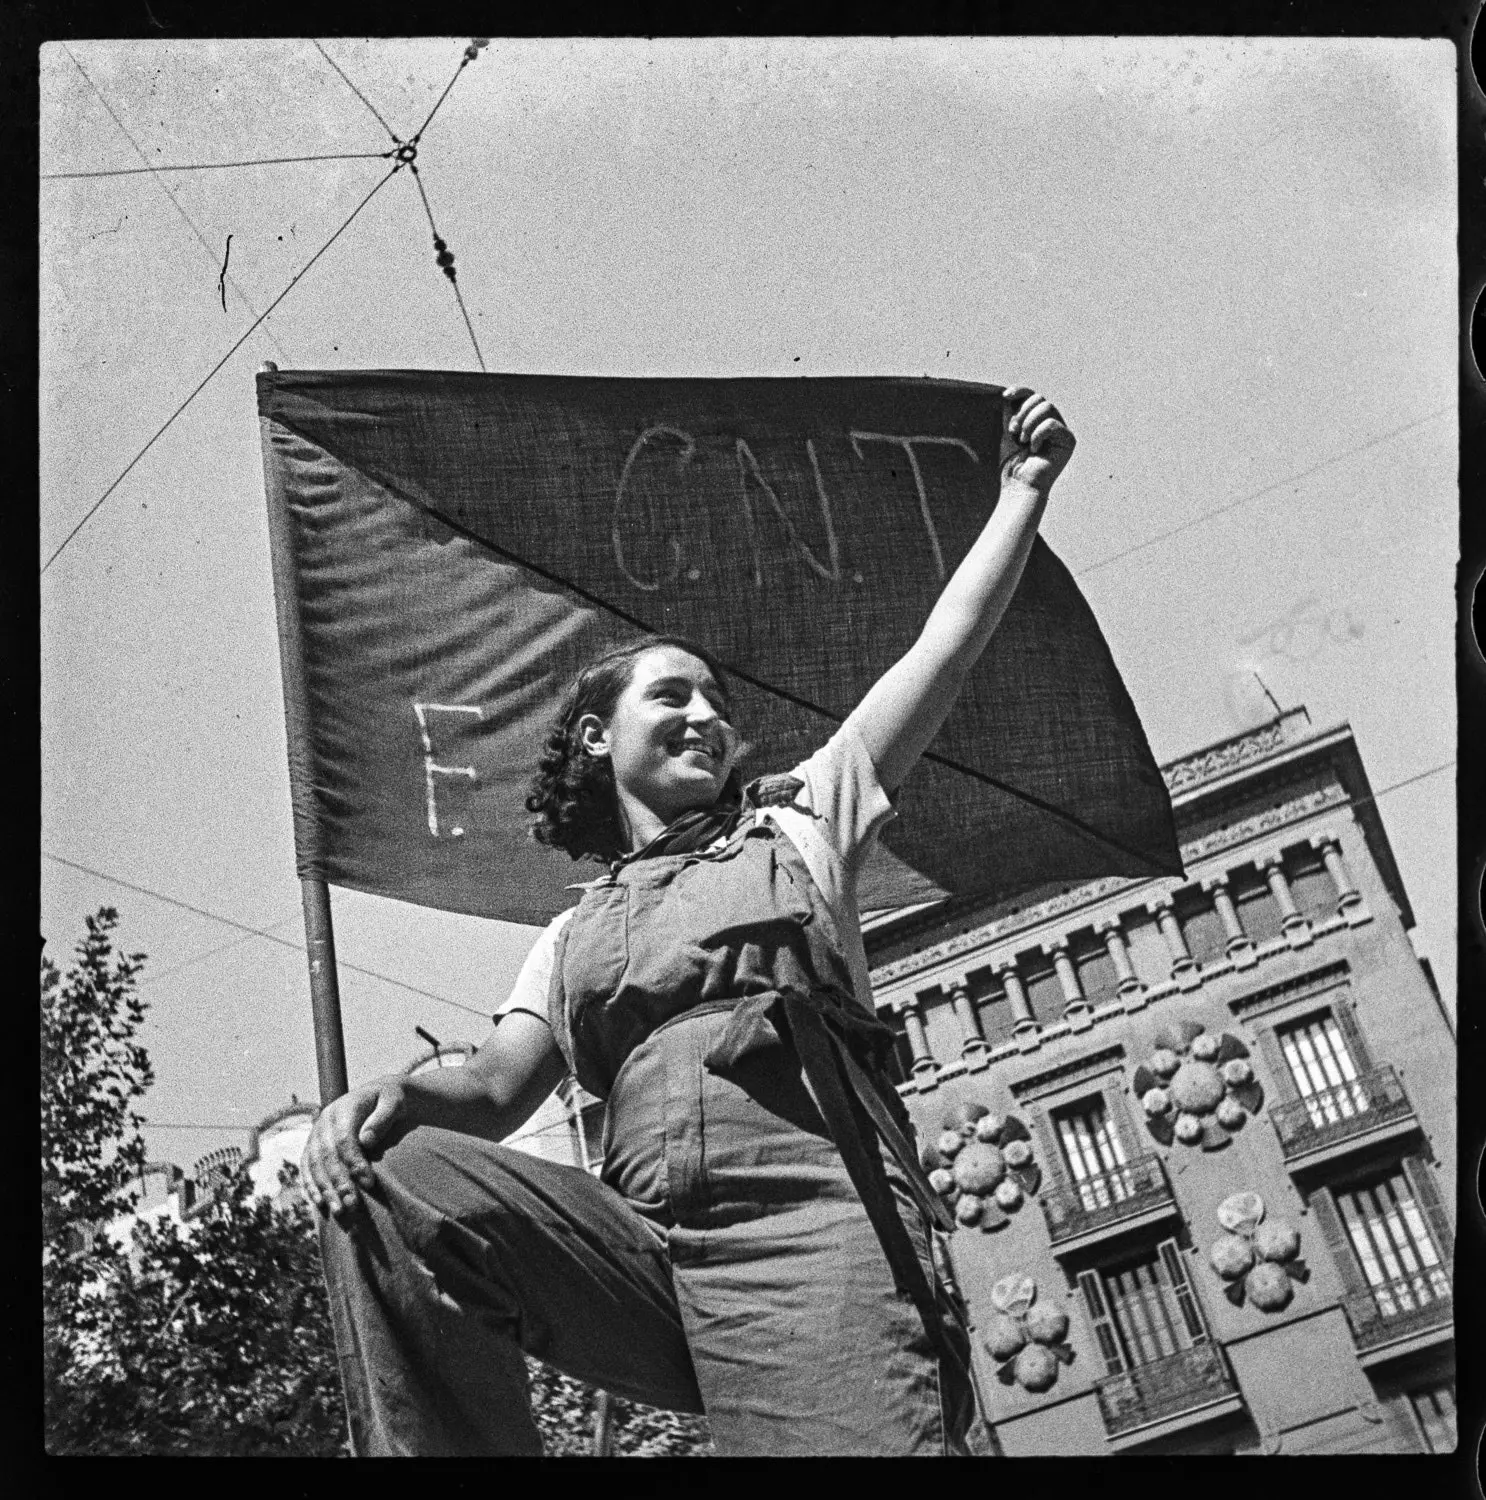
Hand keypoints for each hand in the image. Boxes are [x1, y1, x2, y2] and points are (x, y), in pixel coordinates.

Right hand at [299, 1078, 405, 1223]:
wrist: (381, 1095)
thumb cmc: (392, 1101)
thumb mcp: (395, 1102)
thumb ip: (382, 1118)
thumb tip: (365, 1140)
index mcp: (344, 1108)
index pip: (344, 1139)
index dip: (354, 1162)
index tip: (370, 1183)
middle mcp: (325, 1120)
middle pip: (326, 1155)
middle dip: (339, 1182)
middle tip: (352, 1205)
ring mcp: (316, 1133)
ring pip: (314, 1164)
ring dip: (325, 1189)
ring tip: (339, 1211)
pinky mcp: (313, 1145)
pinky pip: (307, 1167)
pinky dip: (312, 1185)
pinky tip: (321, 1203)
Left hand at [999, 386, 1075, 495]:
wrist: (1018, 484)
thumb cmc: (1012, 462)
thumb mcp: (1008, 430)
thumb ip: (1012, 411)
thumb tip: (1010, 393)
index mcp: (1039, 419)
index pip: (1033, 395)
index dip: (1021, 391)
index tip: (1005, 396)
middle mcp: (1053, 423)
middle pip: (1040, 399)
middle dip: (1022, 414)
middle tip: (1014, 432)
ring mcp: (1062, 431)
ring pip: (1047, 407)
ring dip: (1029, 424)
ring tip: (1022, 441)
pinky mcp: (1068, 440)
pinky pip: (1052, 424)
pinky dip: (1038, 434)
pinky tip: (1034, 449)